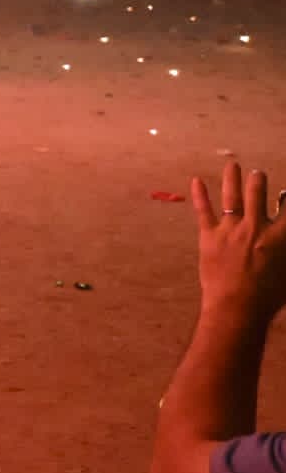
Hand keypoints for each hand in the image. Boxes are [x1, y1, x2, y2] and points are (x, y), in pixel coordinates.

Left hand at [195, 161, 285, 321]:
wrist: (237, 307)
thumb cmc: (269, 296)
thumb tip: (283, 237)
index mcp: (279, 236)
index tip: (285, 191)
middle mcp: (255, 226)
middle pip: (257, 195)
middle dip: (258, 181)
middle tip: (258, 173)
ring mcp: (230, 230)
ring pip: (232, 197)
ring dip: (232, 179)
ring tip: (233, 165)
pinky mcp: (209, 236)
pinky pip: (203, 211)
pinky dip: (199, 195)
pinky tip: (195, 180)